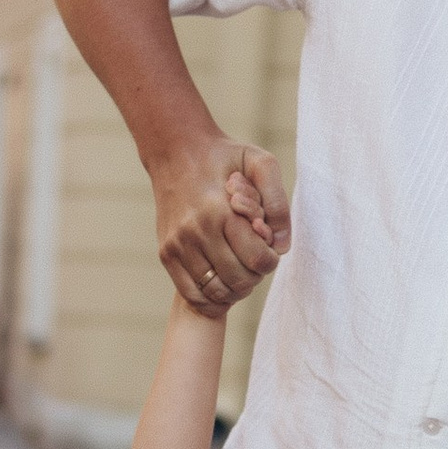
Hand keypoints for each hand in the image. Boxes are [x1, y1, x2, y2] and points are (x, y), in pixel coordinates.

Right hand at [151, 140, 288, 312]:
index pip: (257, 259)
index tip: (269, 249)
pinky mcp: (166, 254)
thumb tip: (282, 246)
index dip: (271, 261)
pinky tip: (222, 280)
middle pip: (239, 280)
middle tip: (255, 260)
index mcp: (220, 211)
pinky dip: (212, 296)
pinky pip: (192, 293)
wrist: (176, 152)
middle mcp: (196, 231)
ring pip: (216, 292)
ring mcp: (178, 245)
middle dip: (255, 276)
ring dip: (236, 290)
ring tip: (240, 271)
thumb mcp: (260, 163)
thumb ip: (278, 203)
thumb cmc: (225, 158)